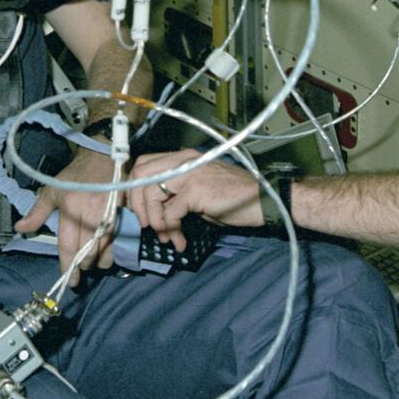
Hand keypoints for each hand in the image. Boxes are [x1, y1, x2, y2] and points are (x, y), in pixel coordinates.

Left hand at [14, 148, 119, 285]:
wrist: (102, 155)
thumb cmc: (75, 175)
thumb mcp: (52, 190)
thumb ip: (37, 212)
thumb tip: (20, 228)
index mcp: (70, 207)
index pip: (68, 244)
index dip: (68, 265)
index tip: (68, 279)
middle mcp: (90, 212)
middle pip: (87, 249)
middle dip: (83, 266)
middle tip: (79, 272)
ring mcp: (108, 212)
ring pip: (104, 246)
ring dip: (99, 261)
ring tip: (93, 266)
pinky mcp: (121, 211)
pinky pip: (117, 237)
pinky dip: (111, 250)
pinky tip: (107, 256)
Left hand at [128, 150, 264, 250]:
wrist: (262, 200)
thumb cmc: (234, 198)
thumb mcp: (200, 189)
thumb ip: (176, 192)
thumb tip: (154, 210)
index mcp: (183, 157)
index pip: (143, 163)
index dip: (135, 188)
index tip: (140, 210)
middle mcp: (183, 160)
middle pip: (140, 174)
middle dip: (137, 204)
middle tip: (147, 224)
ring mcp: (189, 172)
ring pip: (150, 194)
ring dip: (154, 220)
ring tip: (166, 236)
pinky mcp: (196, 189)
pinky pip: (169, 212)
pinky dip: (170, 229)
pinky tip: (180, 240)